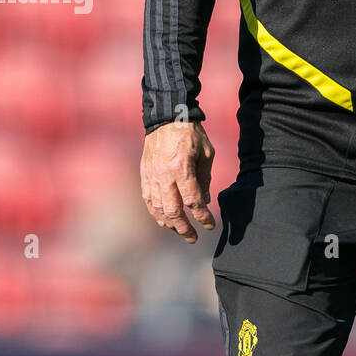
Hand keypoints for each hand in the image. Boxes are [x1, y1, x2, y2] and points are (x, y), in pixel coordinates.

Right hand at [141, 121, 215, 242]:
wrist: (166, 117)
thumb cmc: (191, 134)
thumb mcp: (206, 154)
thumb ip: (205, 179)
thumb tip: (203, 201)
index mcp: (182, 169)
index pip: (193, 201)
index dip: (202, 217)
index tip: (210, 225)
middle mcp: (164, 175)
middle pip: (173, 211)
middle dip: (183, 228)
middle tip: (193, 238)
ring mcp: (151, 176)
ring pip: (157, 208)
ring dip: (169, 223)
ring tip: (180, 231)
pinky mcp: (145, 174)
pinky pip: (148, 199)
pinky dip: (155, 212)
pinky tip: (163, 220)